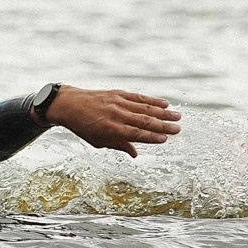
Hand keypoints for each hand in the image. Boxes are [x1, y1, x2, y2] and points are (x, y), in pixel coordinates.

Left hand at [44, 86, 179, 155]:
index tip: (165, 139)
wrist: (69, 104)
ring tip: (177, 116)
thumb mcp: (98, 141)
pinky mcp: (118, 93)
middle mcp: (116, 115)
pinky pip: (138, 97)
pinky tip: (164, 103)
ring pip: (144, 107)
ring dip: (163, 112)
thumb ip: (118, 145)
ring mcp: (118, 102)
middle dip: (163, 126)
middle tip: (178, 129)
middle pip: (144, 120)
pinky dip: (152, 100)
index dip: (151, 137)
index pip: (136, 134)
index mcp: (110, 129)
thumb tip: (136, 153)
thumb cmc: (83, 126)